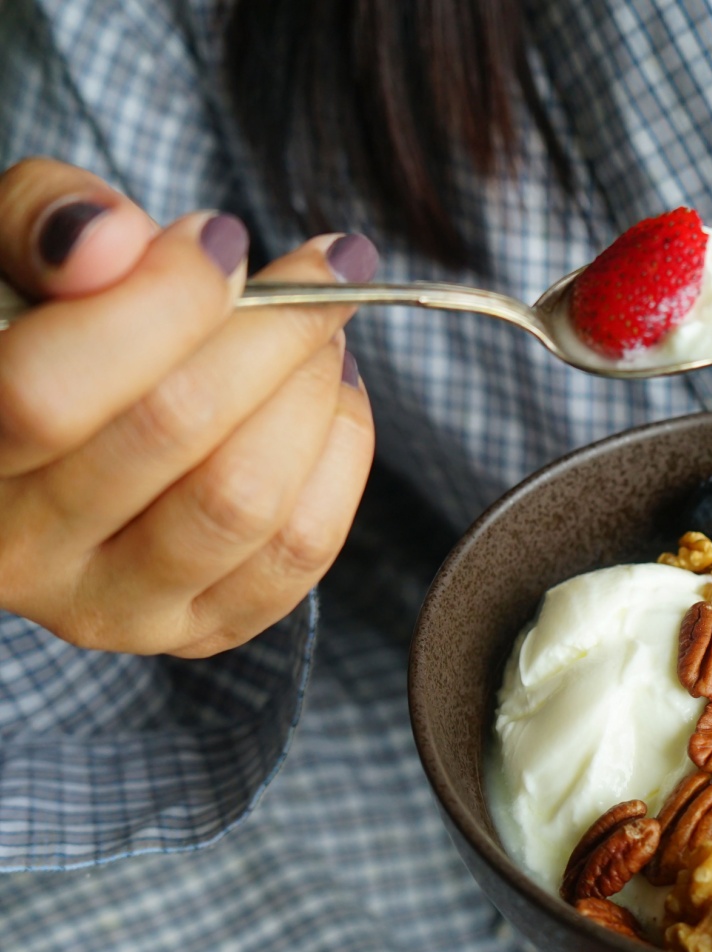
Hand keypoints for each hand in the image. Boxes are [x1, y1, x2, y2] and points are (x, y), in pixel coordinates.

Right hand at [0, 158, 376, 656]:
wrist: (59, 434)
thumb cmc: (37, 330)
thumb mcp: (11, 258)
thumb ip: (43, 223)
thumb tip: (117, 240)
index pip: (49, 391)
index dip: (161, 302)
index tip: (224, 240)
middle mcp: (22, 553)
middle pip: (174, 431)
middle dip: (271, 333)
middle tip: (314, 278)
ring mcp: (117, 607)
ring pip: (246, 499)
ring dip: (312, 395)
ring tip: (323, 336)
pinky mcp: (201, 629)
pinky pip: (300, 550)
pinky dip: (339, 457)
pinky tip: (332, 400)